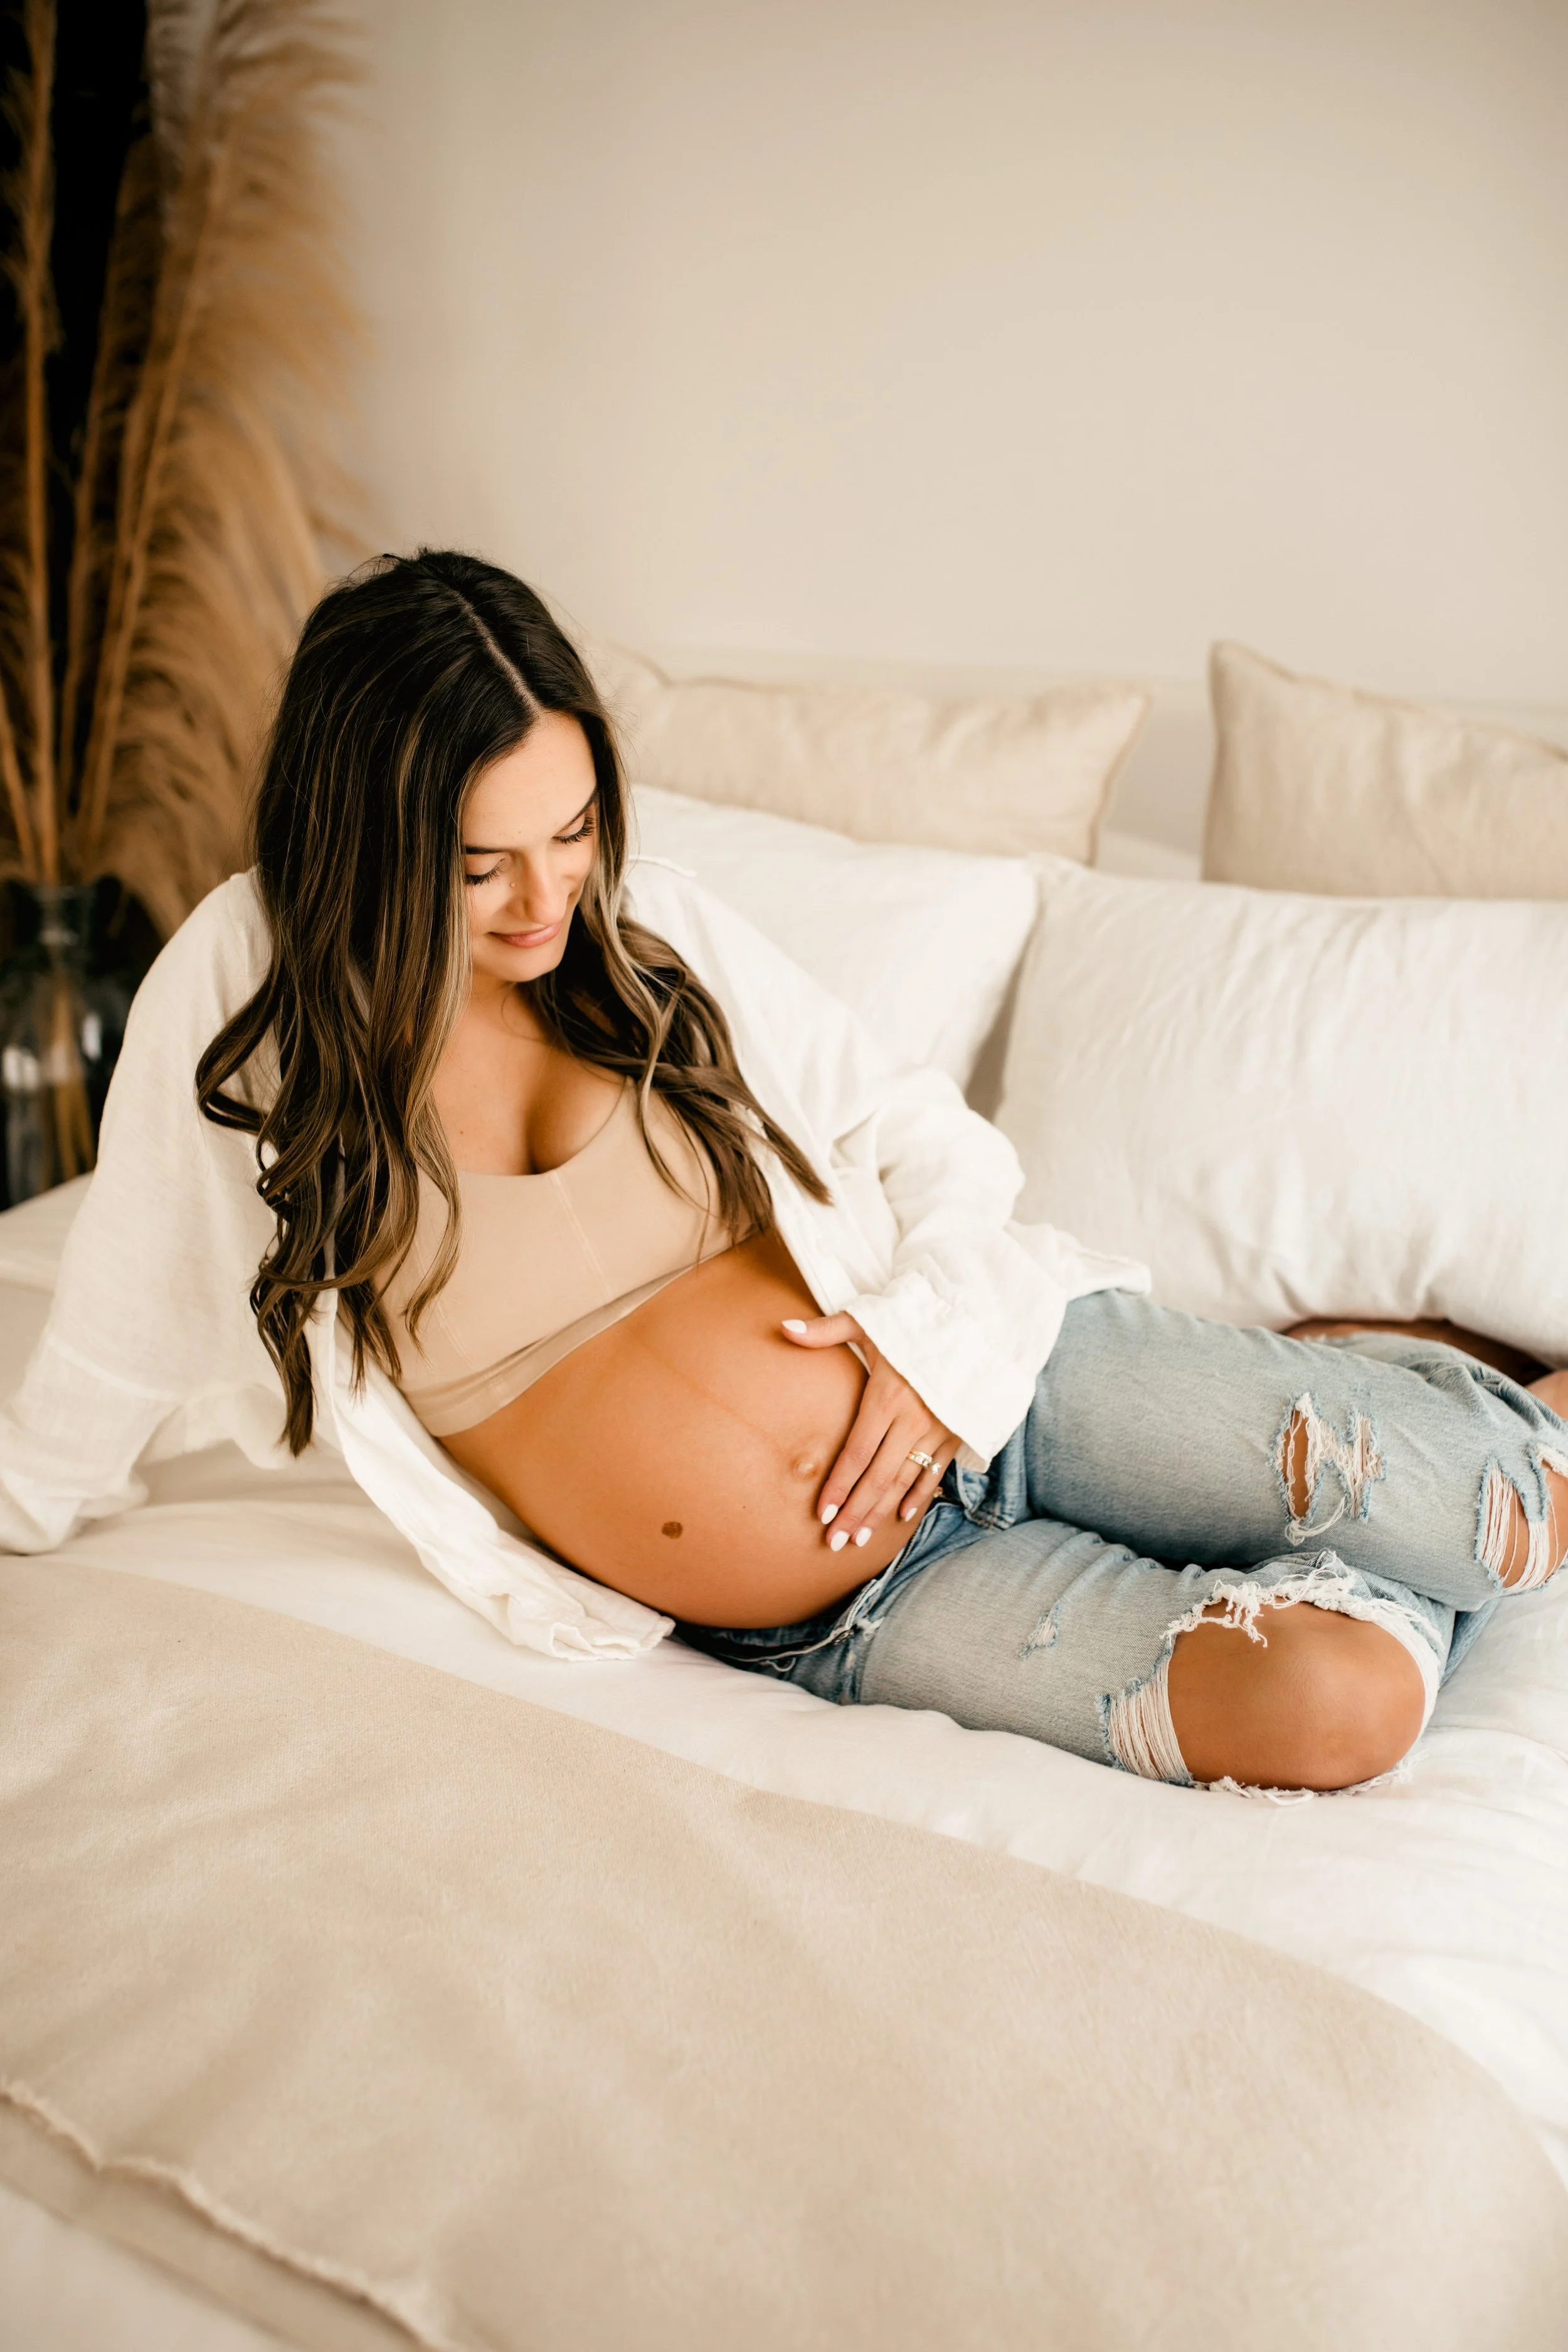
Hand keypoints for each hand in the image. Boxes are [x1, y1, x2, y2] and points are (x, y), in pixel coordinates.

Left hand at [780, 1313, 957, 1551]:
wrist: (975, 1320)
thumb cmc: (913, 1321)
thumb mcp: (869, 1320)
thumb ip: (825, 1330)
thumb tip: (782, 1328)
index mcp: (886, 1397)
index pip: (855, 1455)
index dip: (837, 1487)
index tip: (821, 1514)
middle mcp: (913, 1419)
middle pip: (876, 1477)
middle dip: (854, 1512)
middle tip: (834, 1542)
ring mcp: (938, 1429)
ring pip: (904, 1481)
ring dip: (880, 1512)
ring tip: (860, 1538)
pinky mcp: (957, 1431)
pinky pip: (936, 1472)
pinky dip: (919, 1495)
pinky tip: (902, 1516)